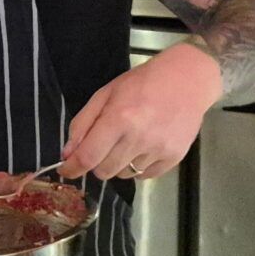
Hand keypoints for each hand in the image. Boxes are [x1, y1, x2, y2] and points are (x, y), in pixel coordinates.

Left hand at [62, 43, 222, 180]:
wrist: (187, 79)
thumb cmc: (143, 82)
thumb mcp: (106, 94)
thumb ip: (83, 123)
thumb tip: (68, 154)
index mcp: (119, 118)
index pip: (88, 156)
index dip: (72, 168)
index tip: (67, 170)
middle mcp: (139, 138)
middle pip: (104, 171)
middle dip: (97, 163)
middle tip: (104, 147)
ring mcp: (159, 150)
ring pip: (124, 175)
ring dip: (119, 164)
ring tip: (129, 141)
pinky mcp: (174, 157)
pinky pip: (145, 176)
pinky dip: (139, 167)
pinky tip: (144, 147)